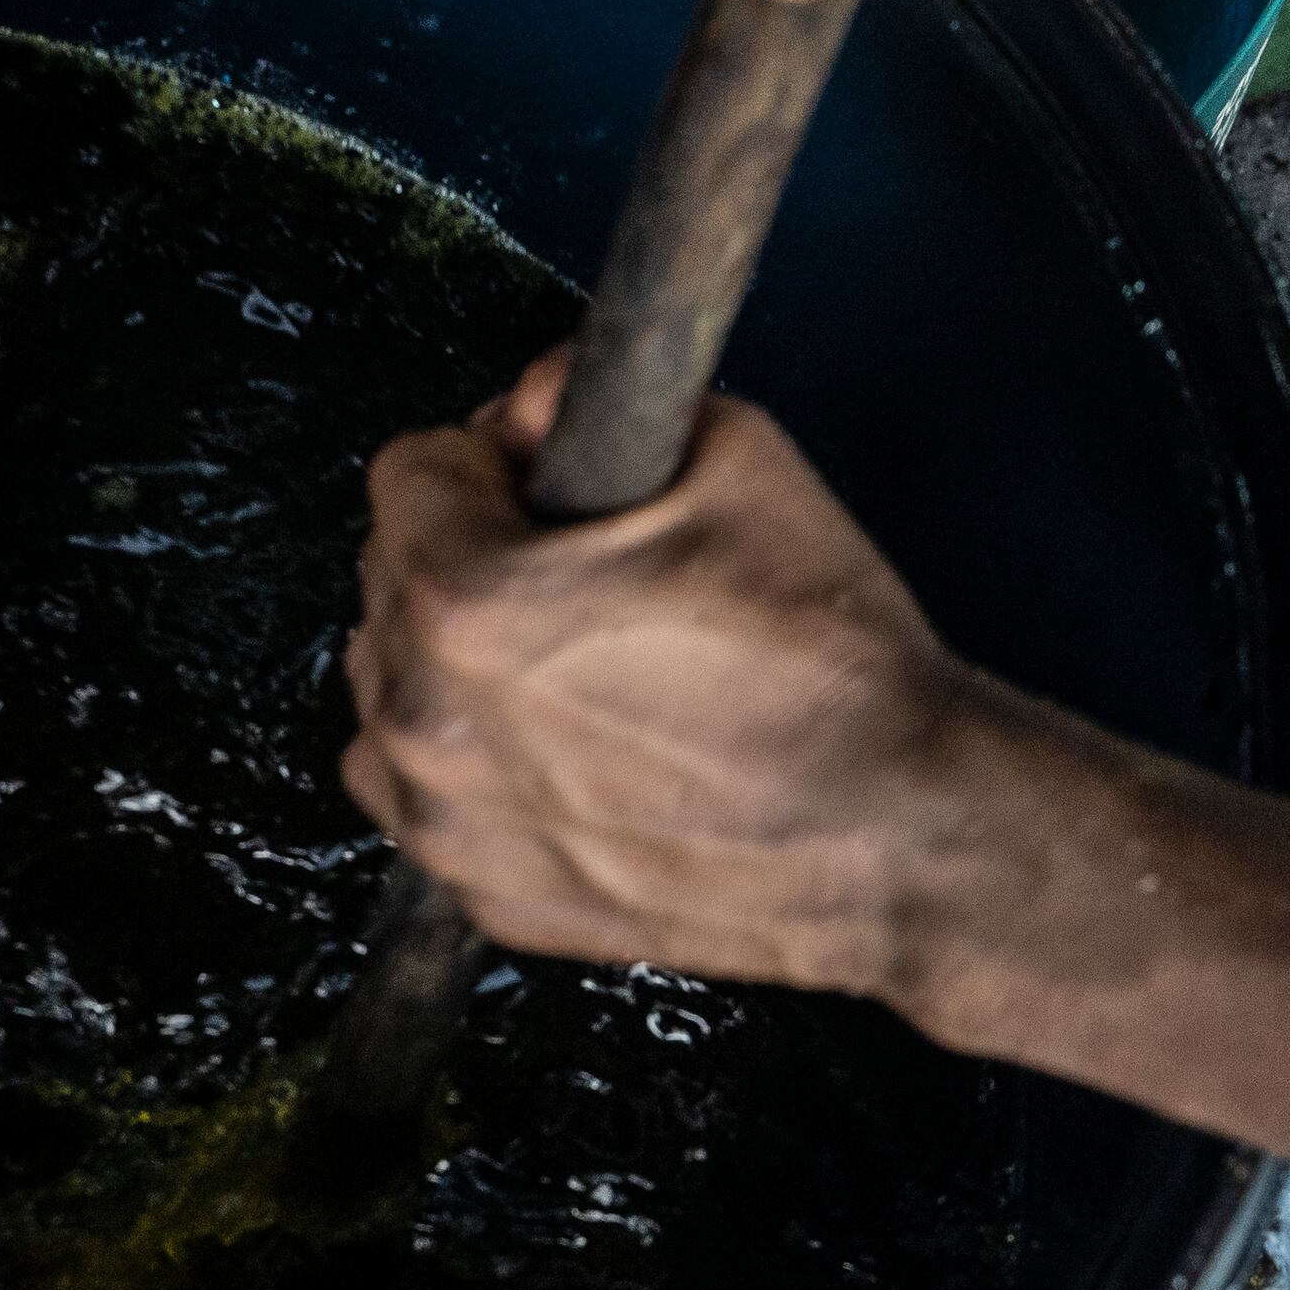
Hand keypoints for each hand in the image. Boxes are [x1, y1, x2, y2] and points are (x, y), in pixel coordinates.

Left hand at [343, 351, 1106, 1012]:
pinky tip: (575, 751)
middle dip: (468, 556)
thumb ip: (591, 397)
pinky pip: (428, 795)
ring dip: (455, 664)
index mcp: (467, 599)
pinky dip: (476, 765)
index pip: (407, 472)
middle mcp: (430, 718)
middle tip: (583, 577)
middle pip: (390, 580)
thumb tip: (522, 404)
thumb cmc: (827, 661)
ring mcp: (449, 821)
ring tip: (578, 667)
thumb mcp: (735, 457)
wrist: (900, 834)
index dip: (491, 460)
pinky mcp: (483, 892)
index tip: (549, 485)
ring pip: (395, 691)